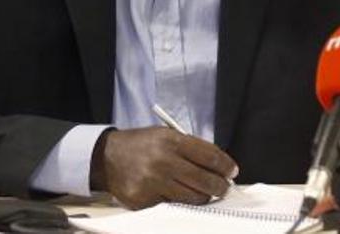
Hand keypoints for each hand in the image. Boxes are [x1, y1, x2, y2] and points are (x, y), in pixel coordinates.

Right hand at [89, 127, 238, 209]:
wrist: (107, 157)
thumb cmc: (142, 144)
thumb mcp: (166, 135)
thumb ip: (191, 148)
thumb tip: (219, 165)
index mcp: (171, 141)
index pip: (209, 156)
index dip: (225, 166)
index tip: (233, 172)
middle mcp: (162, 162)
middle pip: (204, 181)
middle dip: (220, 186)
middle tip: (225, 188)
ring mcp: (152, 183)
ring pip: (191, 197)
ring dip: (203, 196)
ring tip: (206, 193)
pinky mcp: (143, 201)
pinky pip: (171, 205)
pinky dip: (179, 201)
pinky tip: (177, 194)